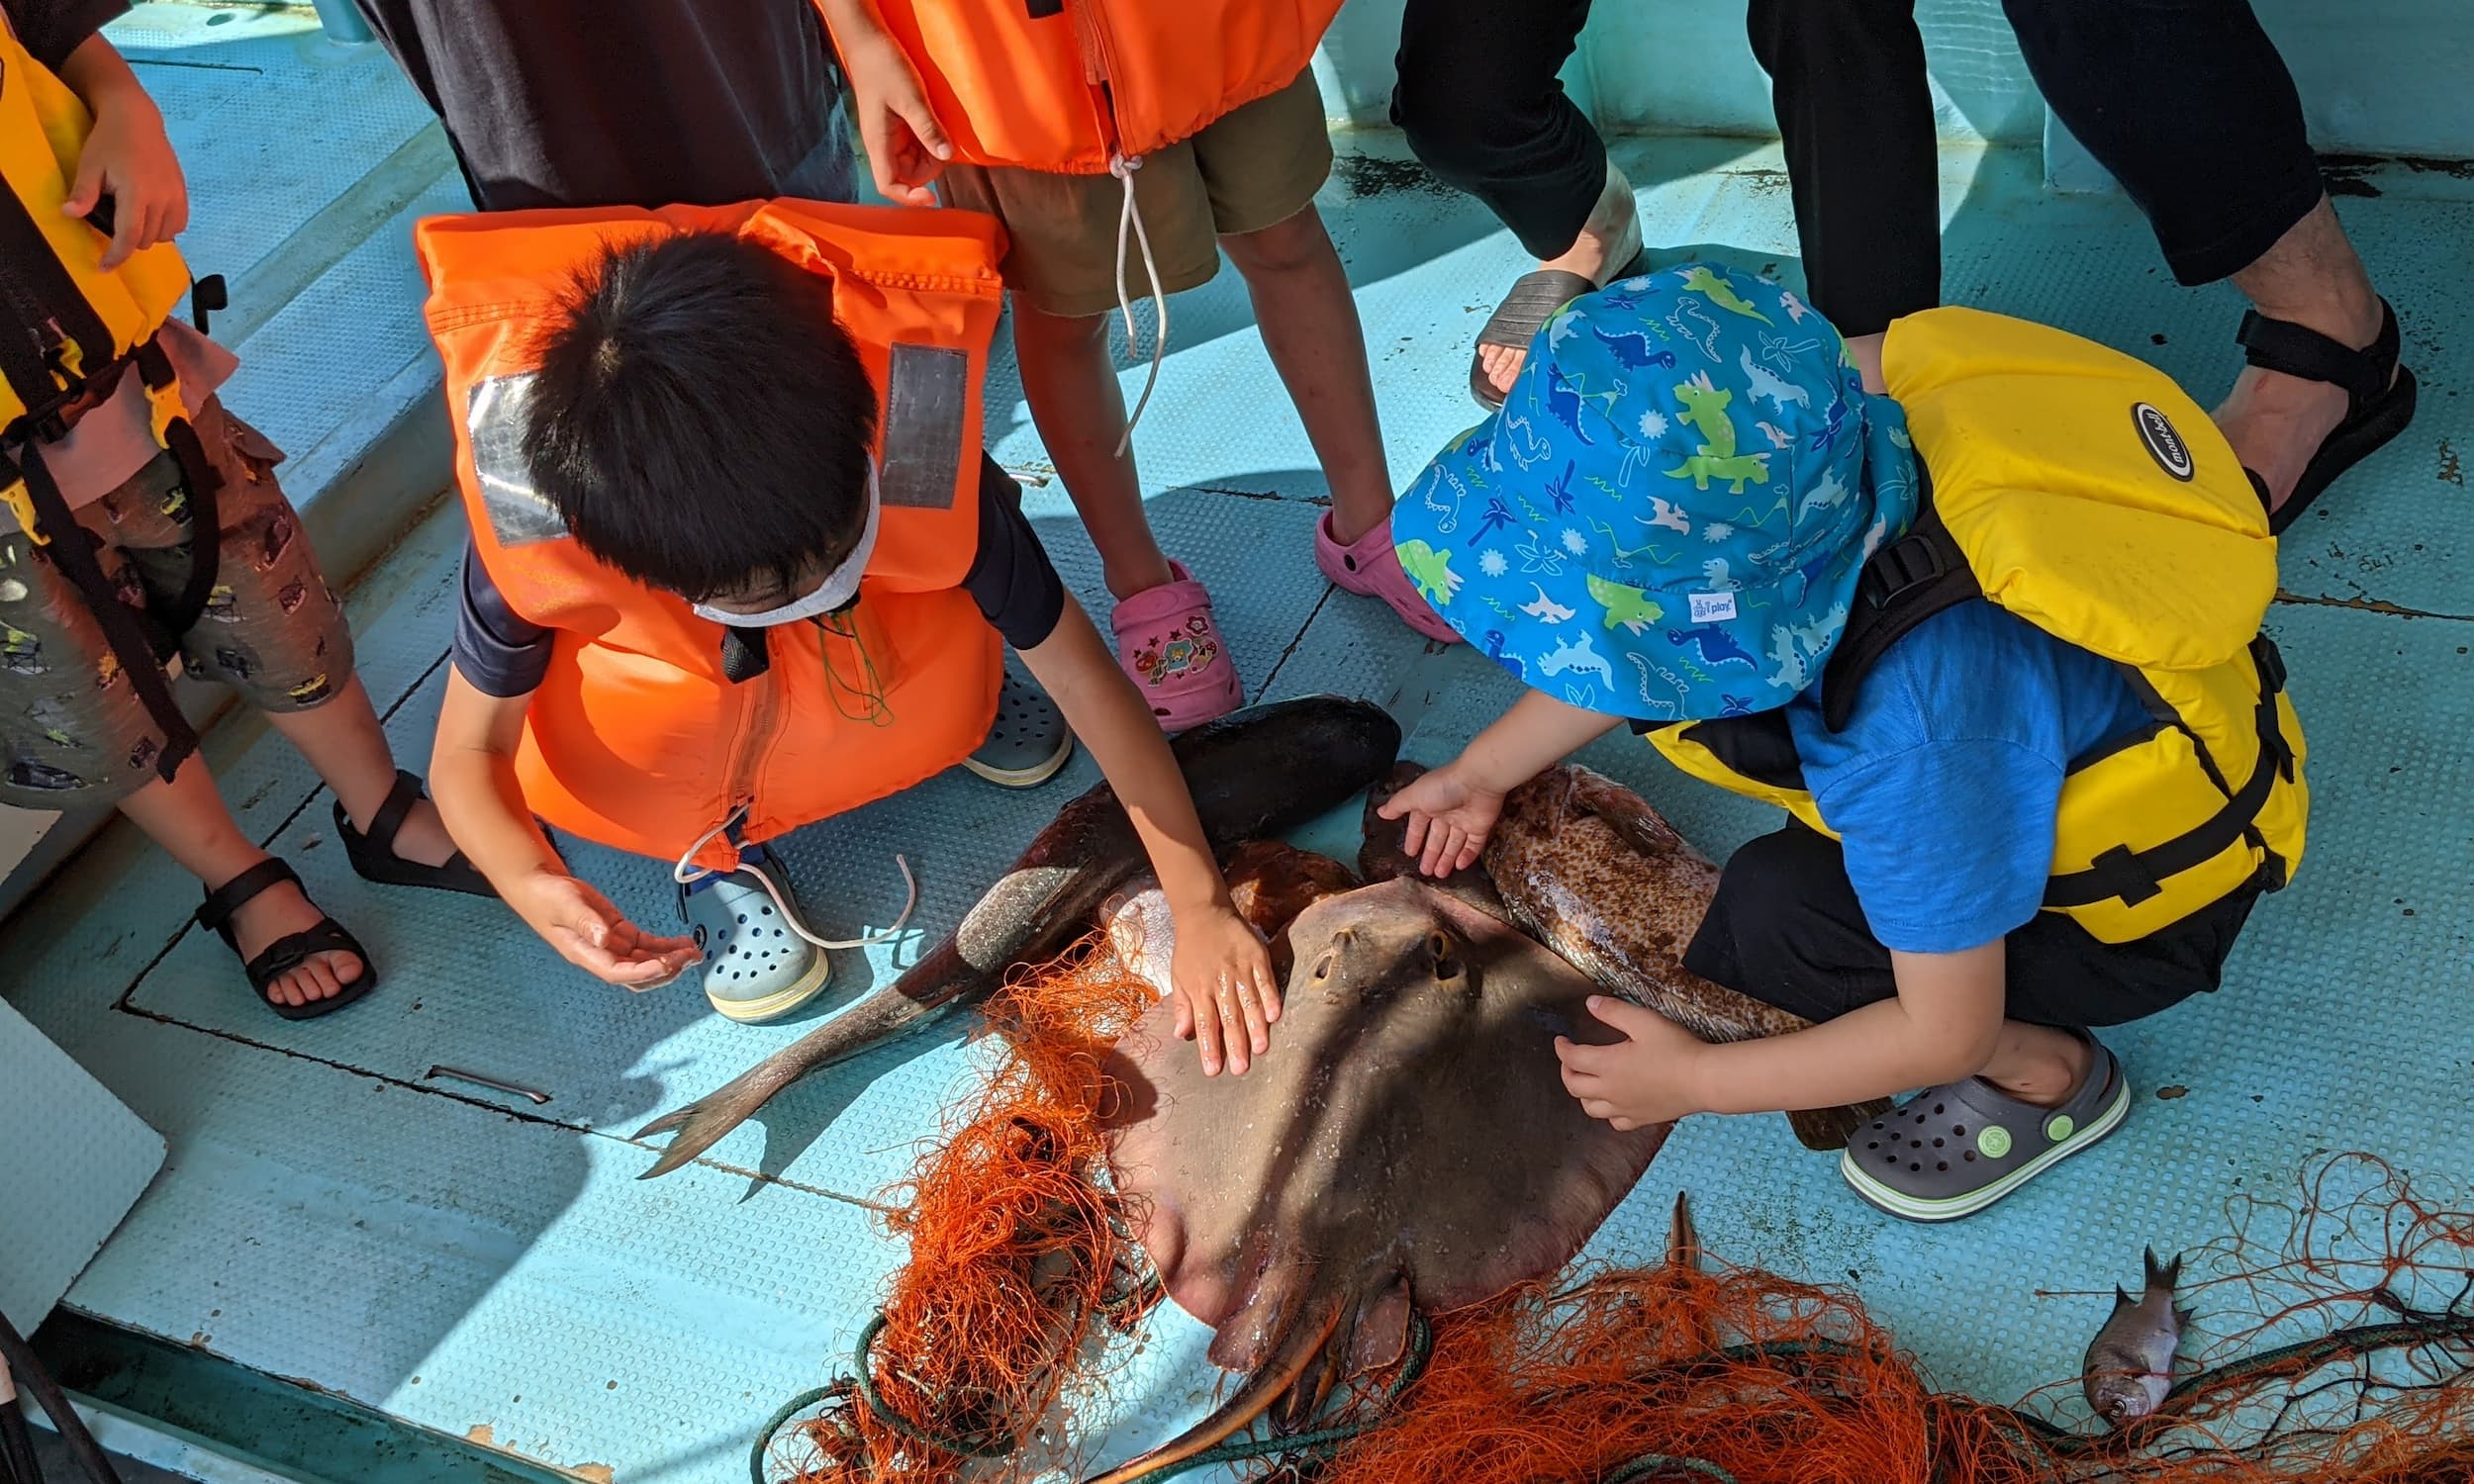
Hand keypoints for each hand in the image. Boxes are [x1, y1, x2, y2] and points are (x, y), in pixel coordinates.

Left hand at [65, 90, 186, 268]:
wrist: (137, 119)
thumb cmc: (109, 140)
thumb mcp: (89, 164)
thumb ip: (83, 192)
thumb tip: (70, 215)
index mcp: (137, 192)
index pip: (130, 235)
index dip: (117, 256)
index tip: (104, 267)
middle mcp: (161, 197)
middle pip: (147, 239)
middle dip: (128, 242)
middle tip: (112, 230)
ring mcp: (176, 195)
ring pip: (165, 235)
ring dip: (147, 236)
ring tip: (132, 223)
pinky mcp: (183, 193)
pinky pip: (178, 224)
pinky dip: (164, 229)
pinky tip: (151, 218)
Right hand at [504, 870, 699, 988]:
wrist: (539, 886)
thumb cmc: (547, 896)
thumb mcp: (565, 904)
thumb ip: (585, 921)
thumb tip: (604, 939)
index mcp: (586, 953)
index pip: (618, 972)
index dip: (644, 972)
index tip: (667, 964)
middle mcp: (601, 955)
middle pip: (637, 974)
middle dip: (665, 969)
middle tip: (690, 957)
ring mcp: (612, 945)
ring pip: (645, 962)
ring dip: (671, 959)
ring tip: (695, 952)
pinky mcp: (619, 933)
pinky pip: (646, 946)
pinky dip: (665, 946)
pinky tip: (683, 943)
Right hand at [835, 19, 950, 204]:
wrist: (869, 43)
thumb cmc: (884, 67)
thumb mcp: (911, 97)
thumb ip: (928, 127)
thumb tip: (945, 155)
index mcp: (878, 143)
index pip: (889, 186)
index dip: (910, 197)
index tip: (933, 197)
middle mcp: (882, 145)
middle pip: (907, 176)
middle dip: (928, 167)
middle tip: (941, 140)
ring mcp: (889, 137)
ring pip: (914, 161)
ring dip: (930, 152)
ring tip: (936, 125)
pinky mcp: (897, 127)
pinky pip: (916, 144)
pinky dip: (928, 139)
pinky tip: (933, 120)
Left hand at [1166, 901, 1278, 1076]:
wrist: (1203, 912)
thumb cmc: (1190, 948)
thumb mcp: (1178, 976)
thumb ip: (1182, 1006)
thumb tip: (1181, 1034)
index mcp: (1199, 989)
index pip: (1205, 1024)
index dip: (1209, 1048)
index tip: (1213, 1070)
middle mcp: (1219, 981)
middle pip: (1229, 1018)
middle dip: (1235, 1045)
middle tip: (1241, 1069)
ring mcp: (1240, 968)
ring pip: (1249, 1003)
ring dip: (1255, 1027)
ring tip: (1261, 1049)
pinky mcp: (1257, 956)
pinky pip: (1265, 980)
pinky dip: (1270, 998)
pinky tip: (1275, 1016)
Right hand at [1375, 762, 1504, 876]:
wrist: (1478, 783)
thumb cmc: (1442, 788)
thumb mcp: (1414, 795)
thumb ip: (1397, 805)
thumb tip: (1380, 812)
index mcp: (1429, 804)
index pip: (1419, 825)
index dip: (1414, 838)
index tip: (1410, 853)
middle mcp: (1446, 813)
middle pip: (1437, 838)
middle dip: (1430, 854)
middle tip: (1424, 872)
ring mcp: (1465, 821)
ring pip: (1454, 844)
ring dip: (1446, 859)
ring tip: (1439, 875)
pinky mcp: (1481, 827)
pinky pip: (1473, 845)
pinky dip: (1467, 856)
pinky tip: (1459, 867)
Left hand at [1555, 996, 1706, 1129]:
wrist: (1704, 1080)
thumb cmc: (1676, 1049)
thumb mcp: (1644, 1021)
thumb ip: (1614, 1011)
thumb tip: (1590, 1004)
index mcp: (1607, 1065)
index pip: (1572, 1058)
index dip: (1562, 1048)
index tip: (1561, 1040)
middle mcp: (1611, 1091)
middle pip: (1574, 1085)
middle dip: (1566, 1071)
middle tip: (1569, 1059)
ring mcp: (1625, 1108)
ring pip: (1590, 1107)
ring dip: (1582, 1093)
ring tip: (1587, 1080)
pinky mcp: (1642, 1119)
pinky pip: (1614, 1121)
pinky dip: (1607, 1112)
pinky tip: (1613, 1103)